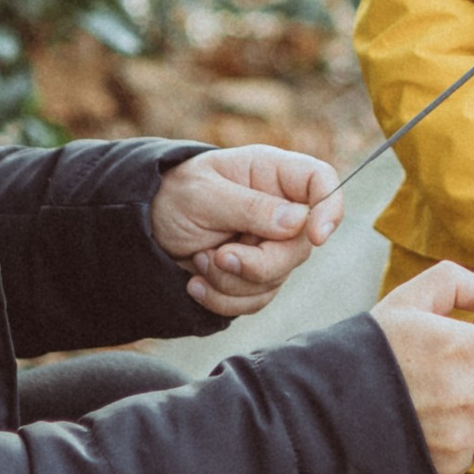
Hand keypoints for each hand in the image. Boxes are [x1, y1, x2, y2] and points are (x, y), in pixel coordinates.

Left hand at [150, 144, 341, 316]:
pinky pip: (255, 299)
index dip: (330, 208)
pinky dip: (223, 299)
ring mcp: (268, 244)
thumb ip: (250, 207)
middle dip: (259, 263)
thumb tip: (298, 222)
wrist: (144, 227)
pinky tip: (196, 283)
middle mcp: (278, 210)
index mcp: (272, 174)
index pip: (321, 182)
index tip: (315, 236)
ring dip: (232, 281)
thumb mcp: (203, 194)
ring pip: (276, 279)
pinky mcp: (253, 275)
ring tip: (198, 261)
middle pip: (301, 246)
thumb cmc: (173, 195)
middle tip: (220, 256)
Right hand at [373, 261, 473, 473]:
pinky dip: (466, 443)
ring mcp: (456, 438)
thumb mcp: (406, 301)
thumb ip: (454, 282)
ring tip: (464, 401)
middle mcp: (466, 398)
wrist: (320, 410)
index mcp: (461, 350)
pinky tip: (438, 423)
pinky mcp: (444, 468)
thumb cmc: (368, 351)